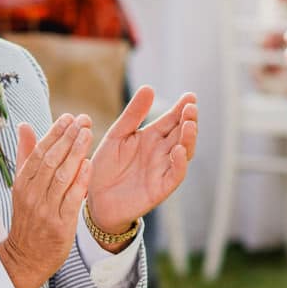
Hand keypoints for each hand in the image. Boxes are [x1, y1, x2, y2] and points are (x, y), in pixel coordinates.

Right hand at [0, 114, 92, 287]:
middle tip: (82, 120)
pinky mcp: (60, 225)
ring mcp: (45, 210)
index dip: (54, 133)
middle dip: (67, 138)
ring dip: (75, 153)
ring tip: (88, 134)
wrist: (26, 257)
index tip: (68, 118)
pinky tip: (89, 164)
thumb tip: (23, 125)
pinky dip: (80, 181)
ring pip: (61, 176)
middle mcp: (31, 195)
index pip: (38, 153)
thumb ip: (25, 155)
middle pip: (50, 161)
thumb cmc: (27, 218)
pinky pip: (71, 199)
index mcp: (22, 184)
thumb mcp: (21, 186)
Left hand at [85, 87, 196, 233]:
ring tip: (189, 123)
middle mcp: (161, 152)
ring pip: (184, 152)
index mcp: (151, 137)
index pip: (171, 120)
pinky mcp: (161, 187)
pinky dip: (179, 163)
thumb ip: (132, 115)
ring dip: (189, 138)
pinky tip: (177, 150)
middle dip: (188, 120)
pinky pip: (175, 174)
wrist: (95, 200)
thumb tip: (149, 88)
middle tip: (191, 106)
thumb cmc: (106, 167)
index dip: (181, 108)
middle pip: (181, 133)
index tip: (189, 96)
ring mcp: (163, 169)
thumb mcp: (117, 136)